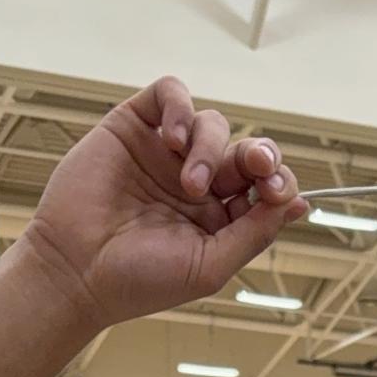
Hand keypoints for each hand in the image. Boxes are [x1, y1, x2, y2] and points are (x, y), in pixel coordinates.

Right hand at [20, 77, 306, 331]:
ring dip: (210, 148)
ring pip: (211, 124)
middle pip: (245, 151)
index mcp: (219, 217)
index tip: (280, 192)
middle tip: (257, 165)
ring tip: (188, 183)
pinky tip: (172, 140)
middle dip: (260, 155)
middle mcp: (196, 182)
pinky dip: (180, 108)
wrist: (77, 272)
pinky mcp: (134, 128)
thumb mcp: (211, 265)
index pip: (265, 187)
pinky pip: (170, 95)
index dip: (279, 182)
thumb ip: (254, 233)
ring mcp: (165, 154)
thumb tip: (298, 204)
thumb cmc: (140, 281)